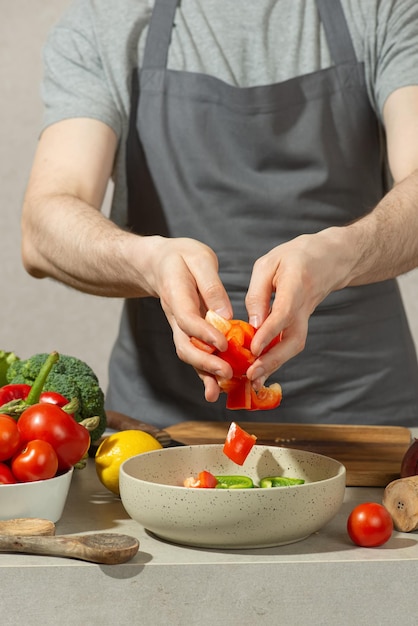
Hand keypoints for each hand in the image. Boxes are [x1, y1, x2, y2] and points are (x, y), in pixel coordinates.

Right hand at [139, 236, 234, 399]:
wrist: (158, 263)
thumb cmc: (181, 257)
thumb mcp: (198, 258)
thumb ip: (211, 285)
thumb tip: (225, 314)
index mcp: (176, 295)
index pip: (187, 319)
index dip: (204, 333)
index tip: (224, 343)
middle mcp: (175, 317)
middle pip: (184, 345)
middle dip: (204, 362)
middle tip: (227, 373)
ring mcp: (179, 327)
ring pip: (188, 354)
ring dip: (203, 374)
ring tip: (220, 391)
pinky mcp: (187, 333)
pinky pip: (195, 354)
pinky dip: (205, 372)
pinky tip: (219, 387)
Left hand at [244, 230, 350, 388]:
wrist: (331, 259)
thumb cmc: (295, 256)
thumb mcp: (270, 263)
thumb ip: (258, 292)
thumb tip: (252, 323)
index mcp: (296, 285)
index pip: (283, 313)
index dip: (269, 332)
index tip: (253, 349)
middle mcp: (304, 307)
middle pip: (293, 339)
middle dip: (273, 360)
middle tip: (252, 375)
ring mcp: (306, 318)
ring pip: (294, 346)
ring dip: (275, 365)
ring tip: (254, 381)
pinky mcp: (302, 324)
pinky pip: (290, 344)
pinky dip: (276, 360)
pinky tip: (260, 372)